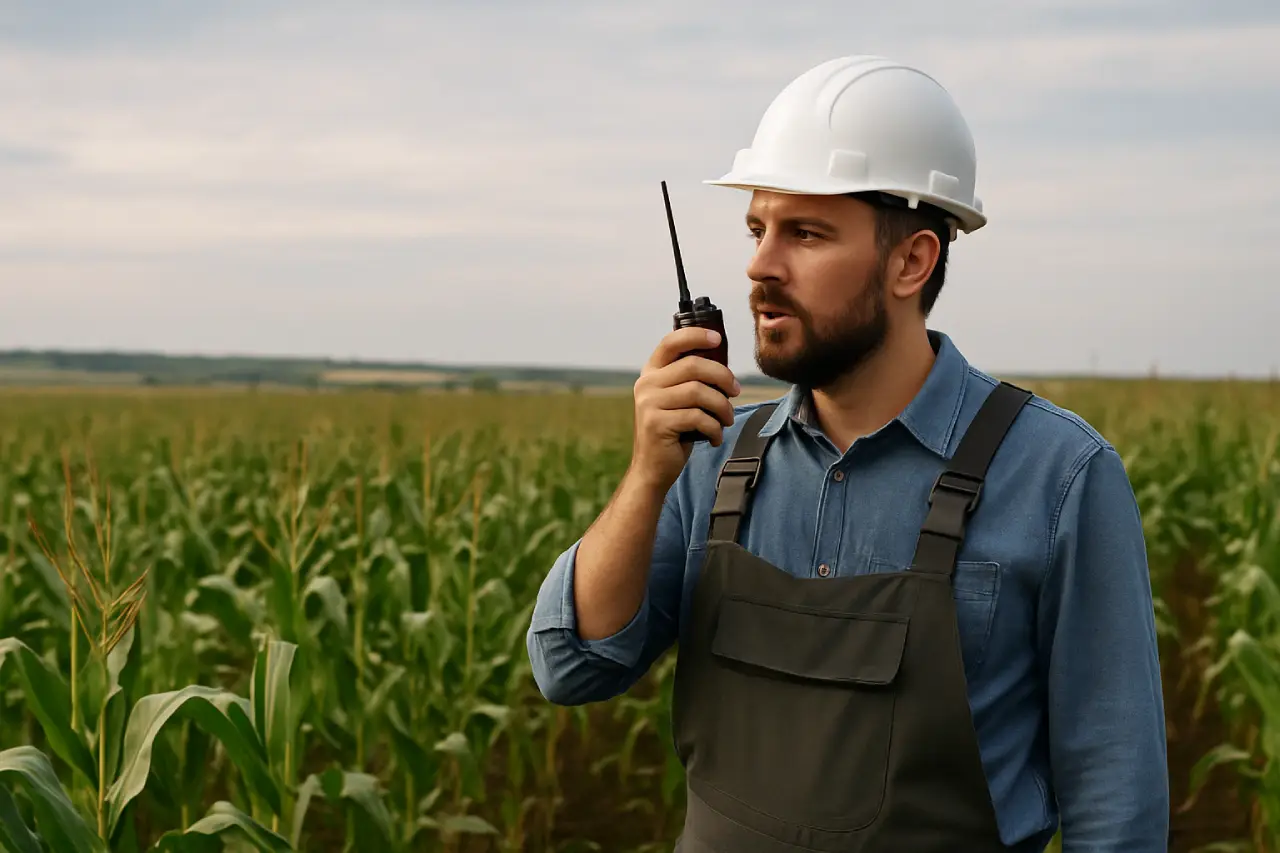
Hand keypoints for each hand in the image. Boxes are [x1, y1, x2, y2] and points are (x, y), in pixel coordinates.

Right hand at [629, 327, 739, 493]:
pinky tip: (715, 437)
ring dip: (722, 407)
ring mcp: (649, 404)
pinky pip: (698, 417)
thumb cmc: (674, 431)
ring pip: (699, 392)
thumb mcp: (677, 400)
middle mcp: (646, 384)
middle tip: (736, 391)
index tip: (717, 339)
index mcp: (651, 373)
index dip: (696, 335)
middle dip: (722, 377)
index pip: (671, 342)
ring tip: (727, 420)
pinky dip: (714, 428)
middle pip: (693, 366)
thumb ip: (690, 380)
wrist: (653, 468)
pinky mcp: (657, 424)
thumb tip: (724, 366)